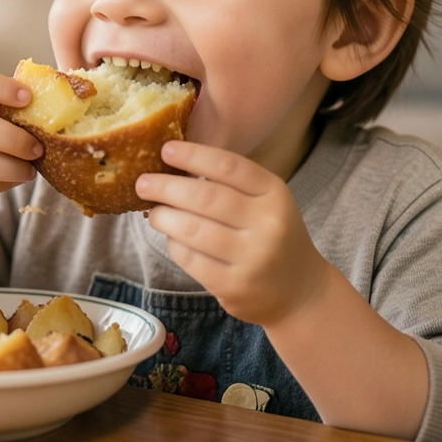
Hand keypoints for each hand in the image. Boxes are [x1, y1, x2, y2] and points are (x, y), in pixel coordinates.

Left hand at [136, 141, 330, 326]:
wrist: (299, 291)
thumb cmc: (273, 236)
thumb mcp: (267, 202)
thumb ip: (231, 184)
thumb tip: (174, 165)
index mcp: (274, 194)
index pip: (228, 167)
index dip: (193, 155)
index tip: (165, 150)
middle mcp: (267, 224)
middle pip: (205, 197)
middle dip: (166, 187)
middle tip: (143, 183)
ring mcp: (251, 258)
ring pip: (192, 229)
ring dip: (163, 217)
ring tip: (152, 212)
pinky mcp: (233, 286)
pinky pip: (190, 259)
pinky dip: (173, 244)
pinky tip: (171, 237)